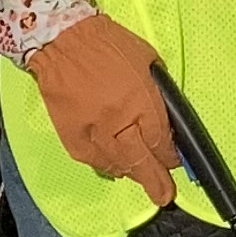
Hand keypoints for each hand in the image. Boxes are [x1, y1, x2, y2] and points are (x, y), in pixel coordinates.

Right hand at [25, 11, 177, 209]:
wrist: (62, 40)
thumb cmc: (110, 44)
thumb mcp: (147, 60)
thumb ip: (157, 92)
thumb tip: (165, 119)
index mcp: (141, 98)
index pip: (159, 138)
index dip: (169, 155)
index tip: (173, 161)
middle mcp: (119, 119)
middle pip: (141, 159)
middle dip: (155, 180)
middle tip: (164, 195)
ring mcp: (93, 130)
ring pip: (117, 164)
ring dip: (132, 173)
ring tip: (141, 179)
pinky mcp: (72, 135)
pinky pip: (93, 160)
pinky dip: (106, 166)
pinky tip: (114, 168)